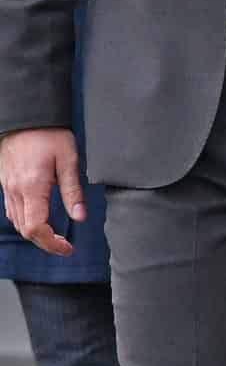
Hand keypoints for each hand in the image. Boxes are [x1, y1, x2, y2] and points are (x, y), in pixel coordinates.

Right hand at [0, 127, 83, 257]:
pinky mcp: (5, 183)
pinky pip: (11, 210)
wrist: (25, 117)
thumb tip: (79, 217)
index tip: (68, 248)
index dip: (52, 244)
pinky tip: (39, 218)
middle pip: (25, 230)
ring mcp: (7, 187)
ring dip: (34, 233)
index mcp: (32, 187)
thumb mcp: (69, 159)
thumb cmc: (49, 135)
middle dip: (45, 243)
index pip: (36, 228)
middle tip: (65, 246)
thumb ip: (73, 190)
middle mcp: (15, 191)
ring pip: (16, 222)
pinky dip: (25, 221)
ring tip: (56, 236)